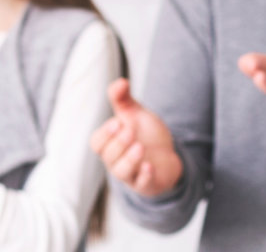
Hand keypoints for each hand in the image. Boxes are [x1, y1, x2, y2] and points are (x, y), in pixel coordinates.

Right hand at [89, 78, 183, 197]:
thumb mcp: (135, 115)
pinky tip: (149, 166)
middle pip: (108, 156)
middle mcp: (116, 161)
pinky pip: (141, 184)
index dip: (104, 135)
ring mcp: (131, 174)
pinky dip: (144, 176)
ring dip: (129, 160)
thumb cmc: (145, 135)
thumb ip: (123, 99)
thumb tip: (120, 81)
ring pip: (121, 172)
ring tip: (140, 147)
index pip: (97, 143)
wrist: (168, 156)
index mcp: (110, 145)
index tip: (117, 122)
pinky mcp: (147, 183)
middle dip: (118, 144)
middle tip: (131, 131)